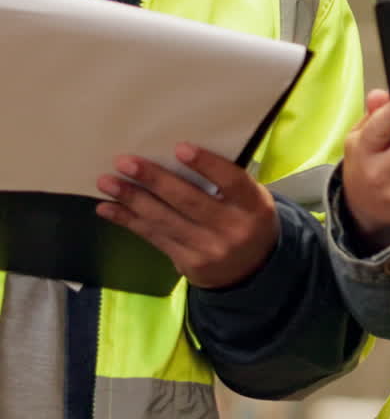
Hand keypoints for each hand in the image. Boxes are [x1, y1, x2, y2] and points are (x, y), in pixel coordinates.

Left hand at [96, 143, 278, 287]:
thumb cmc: (245, 219)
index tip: (179, 148)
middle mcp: (232, 229)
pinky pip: (154, 238)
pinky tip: (108, 208)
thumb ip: (225, 182)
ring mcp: (208, 250)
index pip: (231, 182)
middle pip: (189, 201)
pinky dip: (129, 221)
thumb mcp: (250, 199)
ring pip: (164, 220)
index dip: (207, 164)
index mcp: (253, 206)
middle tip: (125, 162)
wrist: (251, 271)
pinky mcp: (188, 264)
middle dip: (154, 180)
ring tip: (107, 182)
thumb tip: (173, 154)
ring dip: (132, 199)